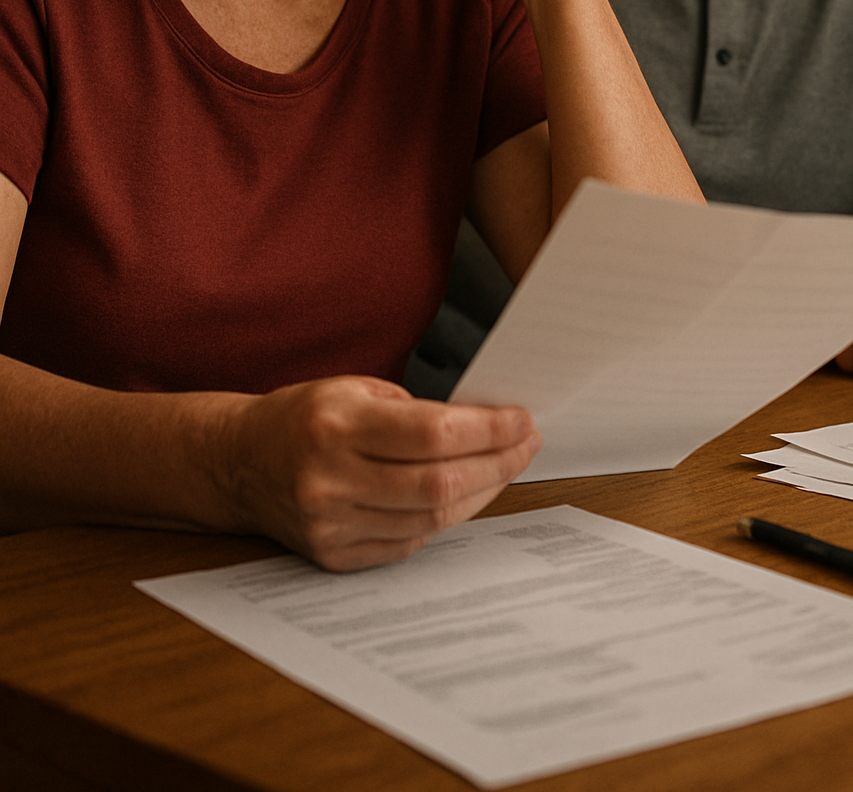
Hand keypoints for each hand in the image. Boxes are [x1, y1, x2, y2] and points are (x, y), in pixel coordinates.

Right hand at [223, 375, 539, 570]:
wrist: (237, 462)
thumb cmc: (302, 417)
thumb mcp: (352, 388)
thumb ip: (414, 409)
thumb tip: (485, 427)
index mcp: (337, 424)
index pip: (434, 432)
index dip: (488, 430)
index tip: (522, 421)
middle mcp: (330, 478)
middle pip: (439, 483)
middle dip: (496, 464)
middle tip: (526, 445)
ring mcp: (331, 523)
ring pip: (430, 518)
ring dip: (479, 494)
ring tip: (502, 468)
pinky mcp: (333, 554)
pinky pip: (408, 541)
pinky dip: (443, 518)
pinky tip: (462, 495)